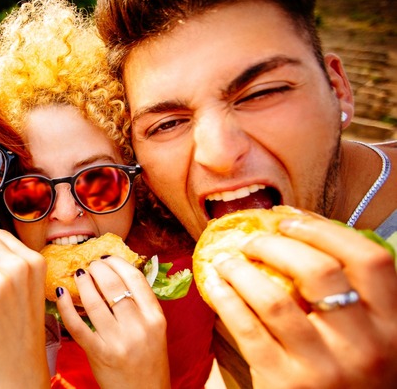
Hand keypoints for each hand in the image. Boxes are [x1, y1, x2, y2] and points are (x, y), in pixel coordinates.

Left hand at [56, 257, 169, 388]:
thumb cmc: (148, 362)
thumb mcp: (155, 331)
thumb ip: (140, 306)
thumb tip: (116, 275)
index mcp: (156, 318)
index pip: (135, 278)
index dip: (117, 263)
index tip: (106, 258)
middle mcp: (139, 327)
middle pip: (113, 285)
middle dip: (96, 269)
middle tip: (88, 266)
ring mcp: (119, 341)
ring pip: (94, 302)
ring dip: (82, 283)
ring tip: (78, 276)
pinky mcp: (100, 354)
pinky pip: (78, 325)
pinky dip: (66, 306)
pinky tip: (61, 294)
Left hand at [206, 215, 396, 387]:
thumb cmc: (350, 378)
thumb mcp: (372, 340)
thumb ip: (354, 299)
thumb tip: (302, 234)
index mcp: (393, 327)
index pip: (370, 260)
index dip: (326, 230)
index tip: (291, 220)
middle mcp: (365, 346)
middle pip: (318, 271)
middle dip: (275, 245)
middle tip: (252, 240)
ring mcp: (325, 367)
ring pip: (274, 298)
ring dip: (241, 270)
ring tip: (226, 260)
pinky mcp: (286, 383)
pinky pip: (248, 329)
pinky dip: (226, 299)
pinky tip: (214, 285)